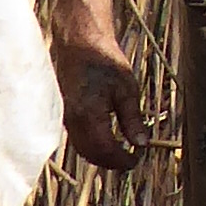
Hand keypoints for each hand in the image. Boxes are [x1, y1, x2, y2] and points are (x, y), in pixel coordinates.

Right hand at [52, 32, 143, 171]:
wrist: (80, 43)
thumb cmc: (105, 61)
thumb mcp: (127, 89)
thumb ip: (133, 120)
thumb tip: (142, 144)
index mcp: (88, 114)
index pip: (105, 150)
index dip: (122, 160)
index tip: (137, 159)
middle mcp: (72, 119)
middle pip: (91, 154)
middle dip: (111, 162)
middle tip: (130, 159)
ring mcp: (65, 117)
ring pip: (81, 148)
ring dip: (100, 155)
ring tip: (121, 151)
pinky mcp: (63, 113)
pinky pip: (76, 138)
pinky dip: (91, 145)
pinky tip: (106, 139)